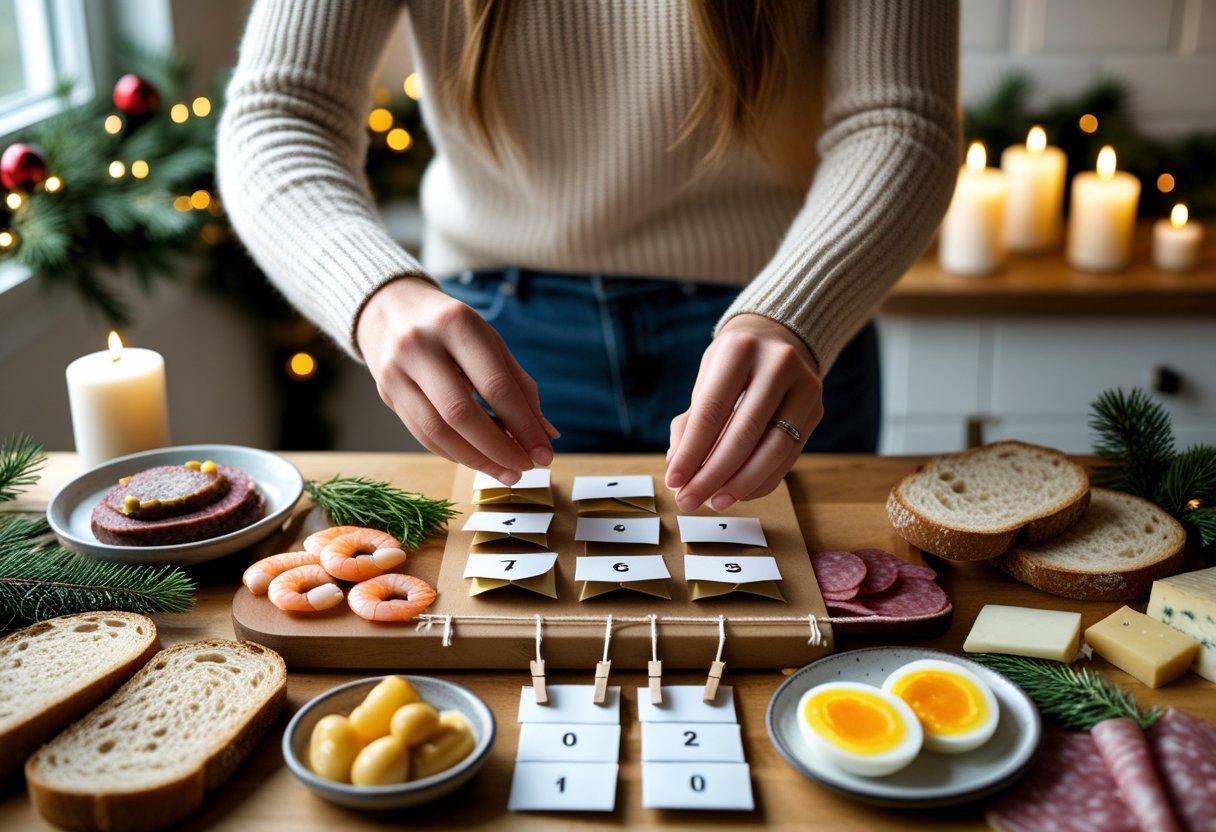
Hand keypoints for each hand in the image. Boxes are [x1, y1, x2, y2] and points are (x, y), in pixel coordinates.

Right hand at [356, 277, 555, 482]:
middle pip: (461, 413)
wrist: (391, 309)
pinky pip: (422, 435)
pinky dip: (454, 453)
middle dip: (499, 449)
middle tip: (525, 468)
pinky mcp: (385, 393)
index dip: (523, 425)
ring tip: (506, 472)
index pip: (495, 386)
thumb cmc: (453, 329)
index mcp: (457, 324)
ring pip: (437, 431)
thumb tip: (546, 434)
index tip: (544, 453)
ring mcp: (396, 371)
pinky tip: (478, 460)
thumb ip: (519, 385)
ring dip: (476, 459)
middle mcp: (421, 345)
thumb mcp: (489, 342)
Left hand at [665, 314, 822, 510]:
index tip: (674, 481)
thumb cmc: (733, 363)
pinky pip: (790, 456)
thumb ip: (691, 421)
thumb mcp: (707, 378)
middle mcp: (778, 365)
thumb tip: (677, 468)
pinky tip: (739, 492)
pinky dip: (762, 480)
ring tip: (715, 502)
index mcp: (740, 350)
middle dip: (713, 475)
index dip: (691, 452)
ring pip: (774, 450)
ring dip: (741, 484)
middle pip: (743, 434)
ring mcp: (804, 387)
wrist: (779, 337)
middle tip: (689, 501)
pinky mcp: (816, 410)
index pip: (711, 411)